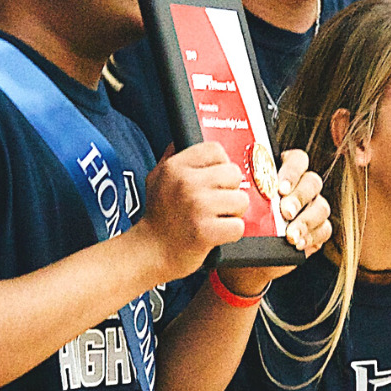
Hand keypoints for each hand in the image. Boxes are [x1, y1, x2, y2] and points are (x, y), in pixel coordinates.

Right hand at [135, 143, 251, 280]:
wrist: (150, 252)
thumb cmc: (158, 216)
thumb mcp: (157, 178)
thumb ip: (172, 156)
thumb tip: (182, 139)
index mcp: (176, 167)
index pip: (216, 150)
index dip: (221, 165)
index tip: (214, 180)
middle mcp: (186, 183)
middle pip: (234, 174)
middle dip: (229, 190)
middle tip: (214, 203)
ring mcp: (197, 207)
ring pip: (241, 200)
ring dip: (232, 213)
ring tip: (214, 218)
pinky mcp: (206, 231)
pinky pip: (238, 226)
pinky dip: (230, 233)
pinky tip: (215, 233)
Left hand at [212, 150, 330, 303]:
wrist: (248, 259)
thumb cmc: (243, 226)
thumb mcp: (241, 206)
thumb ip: (244, 191)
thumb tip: (236, 183)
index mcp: (283, 173)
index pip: (297, 160)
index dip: (292, 171)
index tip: (279, 188)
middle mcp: (302, 188)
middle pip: (312, 182)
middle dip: (299, 197)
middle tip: (285, 212)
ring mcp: (312, 208)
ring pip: (321, 206)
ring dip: (306, 220)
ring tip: (289, 234)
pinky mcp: (318, 230)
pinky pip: (324, 229)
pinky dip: (312, 236)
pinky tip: (297, 243)